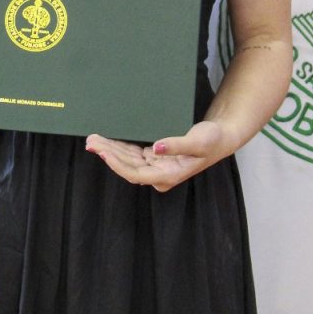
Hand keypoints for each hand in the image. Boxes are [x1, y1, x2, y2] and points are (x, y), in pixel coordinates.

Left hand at [85, 120, 233, 191]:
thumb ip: (176, 145)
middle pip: (127, 167)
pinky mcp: (155, 158)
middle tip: (91, 141)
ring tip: (94, 140)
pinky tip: (108, 141)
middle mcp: (160, 174)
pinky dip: (120, 148)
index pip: (136, 173)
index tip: (103, 153)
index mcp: (169, 175)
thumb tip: (155, 148)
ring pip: (128, 161)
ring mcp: (157, 167)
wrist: (220, 138)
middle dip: (108, 155)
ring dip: (111, 151)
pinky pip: (133, 155)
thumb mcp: (197, 141)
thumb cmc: (212, 140)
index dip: (117, 164)